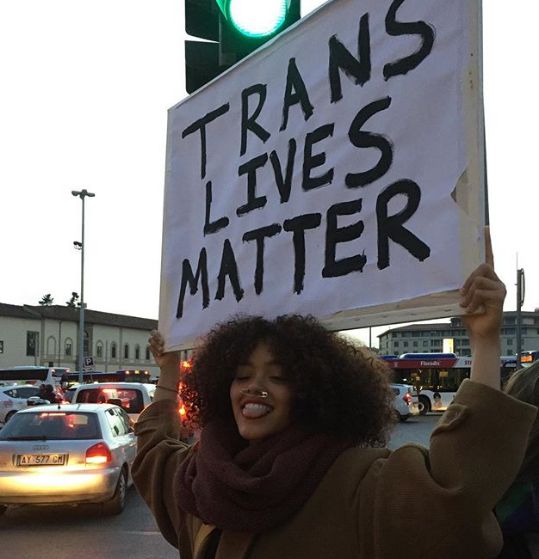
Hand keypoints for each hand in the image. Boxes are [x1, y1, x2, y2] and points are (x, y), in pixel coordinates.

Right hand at [149, 330, 179, 370]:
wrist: (170, 363)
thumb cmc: (174, 353)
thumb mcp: (175, 344)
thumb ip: (172, 337)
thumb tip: (173, 331)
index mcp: (165, 335)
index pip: (159, 329)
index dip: (158, 331)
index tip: (161, 337)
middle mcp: (159, 338)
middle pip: (153, 333)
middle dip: (157, 337)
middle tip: (162, 343)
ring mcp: (155, 344)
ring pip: (150, 339)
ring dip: (156, 345)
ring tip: (162, 350)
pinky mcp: (152, 350)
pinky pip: (149, 346)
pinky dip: (154, 350)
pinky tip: (159, 354)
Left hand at [460, 227, 505, 341]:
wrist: (478, 332)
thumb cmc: (469, 314)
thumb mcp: (458, 297)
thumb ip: (455, 285)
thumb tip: (437, 277)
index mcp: (486, 278)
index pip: (488, 256)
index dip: (487, 243)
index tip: (485, 228)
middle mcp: (496, 280)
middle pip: (481, 266)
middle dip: (468, 280)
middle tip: (461, 294)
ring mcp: (500, 288)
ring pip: (479, 279)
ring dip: (468, 293)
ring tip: (466, 304)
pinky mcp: (501, 297)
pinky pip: (481, 291)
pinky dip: (472, 301)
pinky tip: (471, 309)